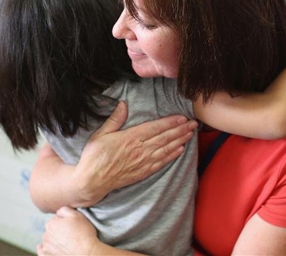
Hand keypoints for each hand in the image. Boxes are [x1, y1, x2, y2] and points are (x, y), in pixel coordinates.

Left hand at [37, 206, 97, 255]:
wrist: (85, 252)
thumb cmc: (83, 233)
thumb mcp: (77, 214)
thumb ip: (64, 209)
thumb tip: (59, 212)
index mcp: (51, 223)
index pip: (56, 218)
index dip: (65, 220)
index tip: (72, 224)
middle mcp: (46, 235)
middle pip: (52, 229)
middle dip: (59, 230)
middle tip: (71, 232)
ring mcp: (46, 247)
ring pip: (49, 239)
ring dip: (54, 239)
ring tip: (66, 242)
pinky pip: (42, 251)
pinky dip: (44, 249)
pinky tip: (47, 248)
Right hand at [73, 101, 198, 204]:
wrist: (91, 181)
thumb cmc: (94, 156)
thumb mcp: (101, 134)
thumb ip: (115, 119)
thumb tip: (123, 104)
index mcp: (131, 138)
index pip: (156, 128)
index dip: (170, 122)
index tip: (182, 117)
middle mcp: (140, 149)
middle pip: (165, 137)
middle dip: (181, 129)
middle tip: (194, 123)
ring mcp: (143, 162)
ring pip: (166, 149)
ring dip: (180, 141)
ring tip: (191, 134)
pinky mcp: (143, 172)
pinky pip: (162, 163)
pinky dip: (172, 156)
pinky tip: (181, 150)